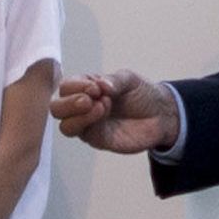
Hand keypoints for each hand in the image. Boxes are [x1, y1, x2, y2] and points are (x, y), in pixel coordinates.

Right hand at [59, 72, 180, 156]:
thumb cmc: (142, 94)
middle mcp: (82, 107)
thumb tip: (100, 85)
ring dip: (78, 115)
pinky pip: (82, 134)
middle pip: (56, 108)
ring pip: (65, 125)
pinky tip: (104, 112)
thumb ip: (114, 81)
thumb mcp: (129, 79)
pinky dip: (89, 122)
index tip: (95, 86)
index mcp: (85, 88)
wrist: (161, 114)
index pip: (65, 87)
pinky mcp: (97, 139)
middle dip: (69, 102)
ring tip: (101, 106)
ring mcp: (88, 124)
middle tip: (90, 98)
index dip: (75, 86)